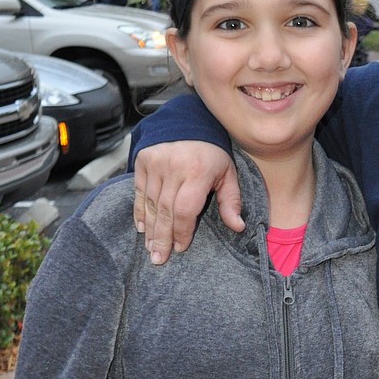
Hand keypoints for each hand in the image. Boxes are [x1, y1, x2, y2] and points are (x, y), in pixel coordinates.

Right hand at [132, 142, 242, 263]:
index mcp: (197, 172)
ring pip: (150, 204)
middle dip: (162, 238)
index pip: (185, 210)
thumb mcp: (228, 173)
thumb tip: (238, 227)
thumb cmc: (213, 151)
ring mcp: (155, 163)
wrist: (189, 120)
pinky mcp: (142, 161)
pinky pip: (139, 192)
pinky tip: (142, 228)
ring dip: (150, 229)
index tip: (181, 248)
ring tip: (151, 249)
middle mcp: (173, 168)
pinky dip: (140, 211)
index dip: (181, 232)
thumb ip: (231, 201)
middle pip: (165, 211)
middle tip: (159, 259)